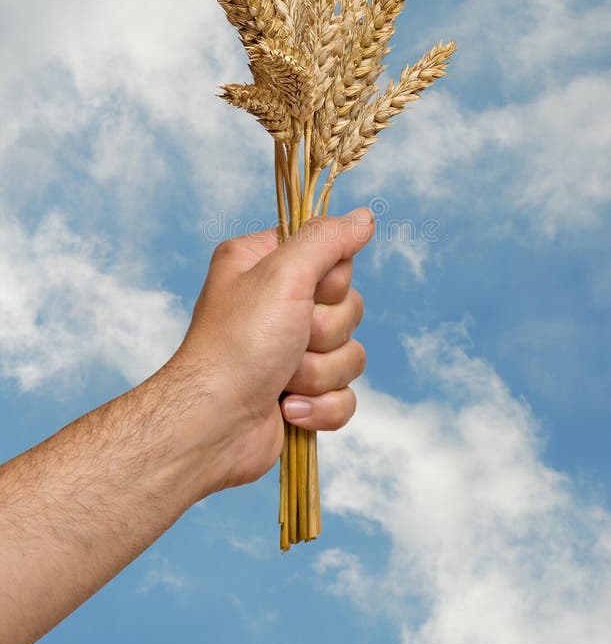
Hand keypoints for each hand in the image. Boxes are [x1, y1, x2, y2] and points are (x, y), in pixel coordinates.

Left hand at [162, 207, 374, 495]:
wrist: (213, 426)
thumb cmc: (238, 345)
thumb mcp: (283, 275)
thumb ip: (327, 240)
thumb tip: (364, 217)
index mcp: (262, 265)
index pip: (330, 253)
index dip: (328, 279)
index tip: (304, 291)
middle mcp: (276, 303)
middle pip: (348, 306)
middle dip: (324, 333)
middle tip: (288, 340)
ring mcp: (289, 350)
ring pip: (351, 352)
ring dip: (320, 373)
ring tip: (282, 380)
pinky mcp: (301, 392)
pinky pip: (345, 394)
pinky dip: (322, 406)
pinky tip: (288, 409)